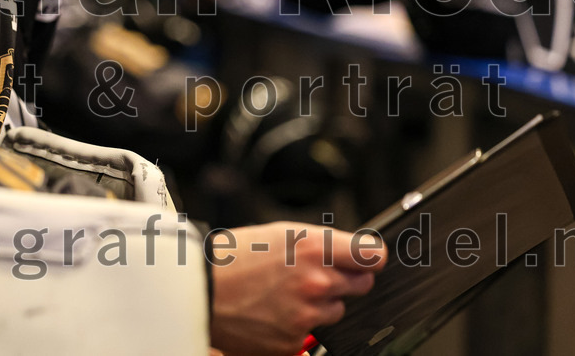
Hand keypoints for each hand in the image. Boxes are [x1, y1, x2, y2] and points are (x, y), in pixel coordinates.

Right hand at [208, 222, 386, 355]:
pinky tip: (275, 310)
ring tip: (286, 293)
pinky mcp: (294, 341)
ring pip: (337, 310)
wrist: (201, 289)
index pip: (373, 255)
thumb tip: (349, 252)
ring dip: (321, 303)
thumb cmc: (234, 256)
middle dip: (346, 278)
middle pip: (363, 284)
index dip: (370, 256)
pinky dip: (299, 324)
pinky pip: (312, 332)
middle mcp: (317, 282)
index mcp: (315, 248)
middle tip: (317, 274)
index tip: (367, 258)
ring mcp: (308, 315)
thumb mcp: (280, 232)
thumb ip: (320, 243)